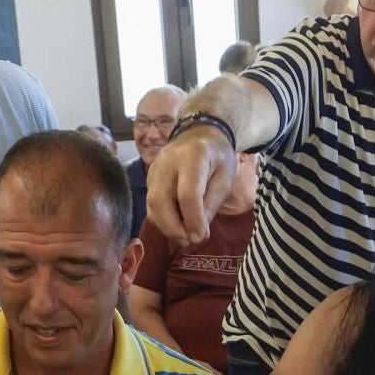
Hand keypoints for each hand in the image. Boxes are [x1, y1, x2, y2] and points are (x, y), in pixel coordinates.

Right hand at [146, 127, 235, 244]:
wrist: (200, 134)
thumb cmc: (217, 158)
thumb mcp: (225, 180)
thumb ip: (210, 205)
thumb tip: (197, 233)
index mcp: (193, 156)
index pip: (187, 193)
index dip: (193, 219)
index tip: (201, 237)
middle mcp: (168, 161)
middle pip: (160, 199)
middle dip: (173, 227)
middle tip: (189, 240)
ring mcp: (154, 168)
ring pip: (151, 204)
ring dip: (166, 226)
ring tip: (185, 236)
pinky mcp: (149, 177)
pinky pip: (151, 204)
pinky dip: (162, 219)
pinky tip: (177, 225)